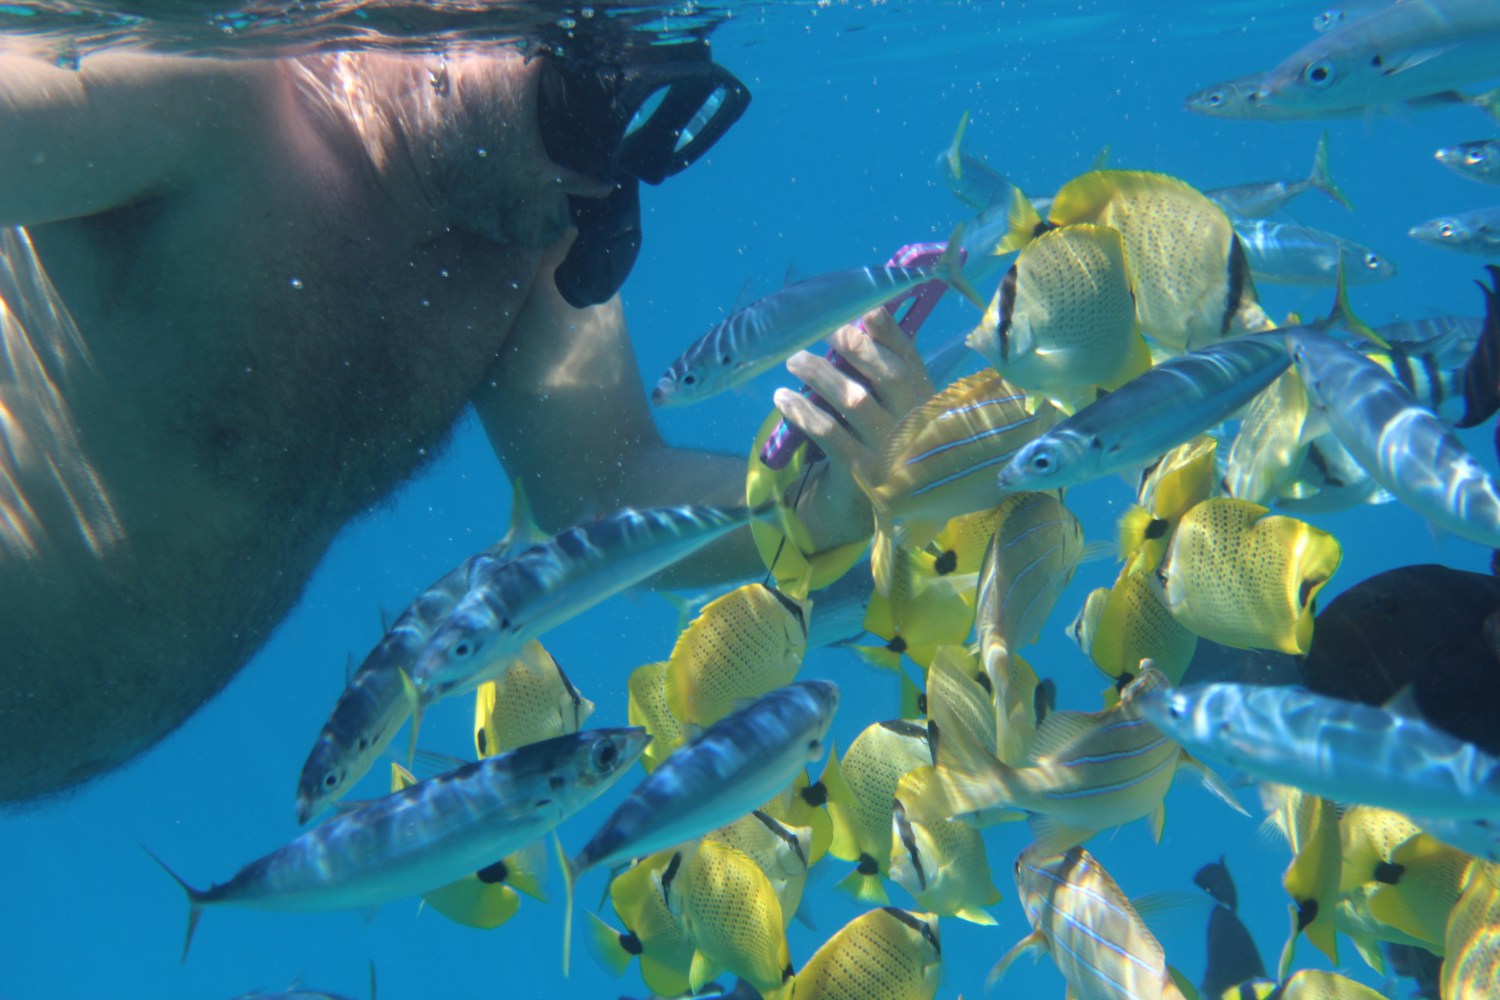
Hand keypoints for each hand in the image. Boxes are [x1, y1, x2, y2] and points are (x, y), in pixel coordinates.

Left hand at [772, 307, 935, 549]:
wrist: (883, 508)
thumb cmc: (886, 445)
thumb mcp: (897, 412)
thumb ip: (883, 375)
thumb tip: (857, 321)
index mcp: (927, 404)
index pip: (911, 361)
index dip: (890, 334)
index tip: (867, 311)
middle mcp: (915, 425)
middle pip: (889, 377)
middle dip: (857, 348)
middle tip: (826, 330)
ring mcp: (890, 451)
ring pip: (854, 401)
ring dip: (821, 375)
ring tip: (795, 359)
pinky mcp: (863, 474)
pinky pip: (829, 435)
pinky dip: (804, 413)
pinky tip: (783, 398)